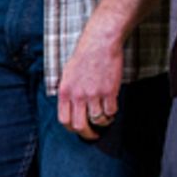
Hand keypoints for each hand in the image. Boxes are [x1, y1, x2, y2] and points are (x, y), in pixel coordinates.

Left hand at [57, 23, 122, 140]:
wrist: (100, 42)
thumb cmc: (84, 54)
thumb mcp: (67, 73)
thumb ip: (67, 92)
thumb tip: (68, 107)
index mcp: (65, 91)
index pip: (64, 120)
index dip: (72, 128)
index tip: (78, 129)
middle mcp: (78, 95)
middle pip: (80, 126)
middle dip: (88, 134)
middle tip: (93, 135)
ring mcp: (94, 94)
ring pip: (98, 120)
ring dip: (103, 121)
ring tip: (105, 118)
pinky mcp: (109, 91)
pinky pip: (111, 111)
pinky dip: (112, 113)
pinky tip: (112, 108)